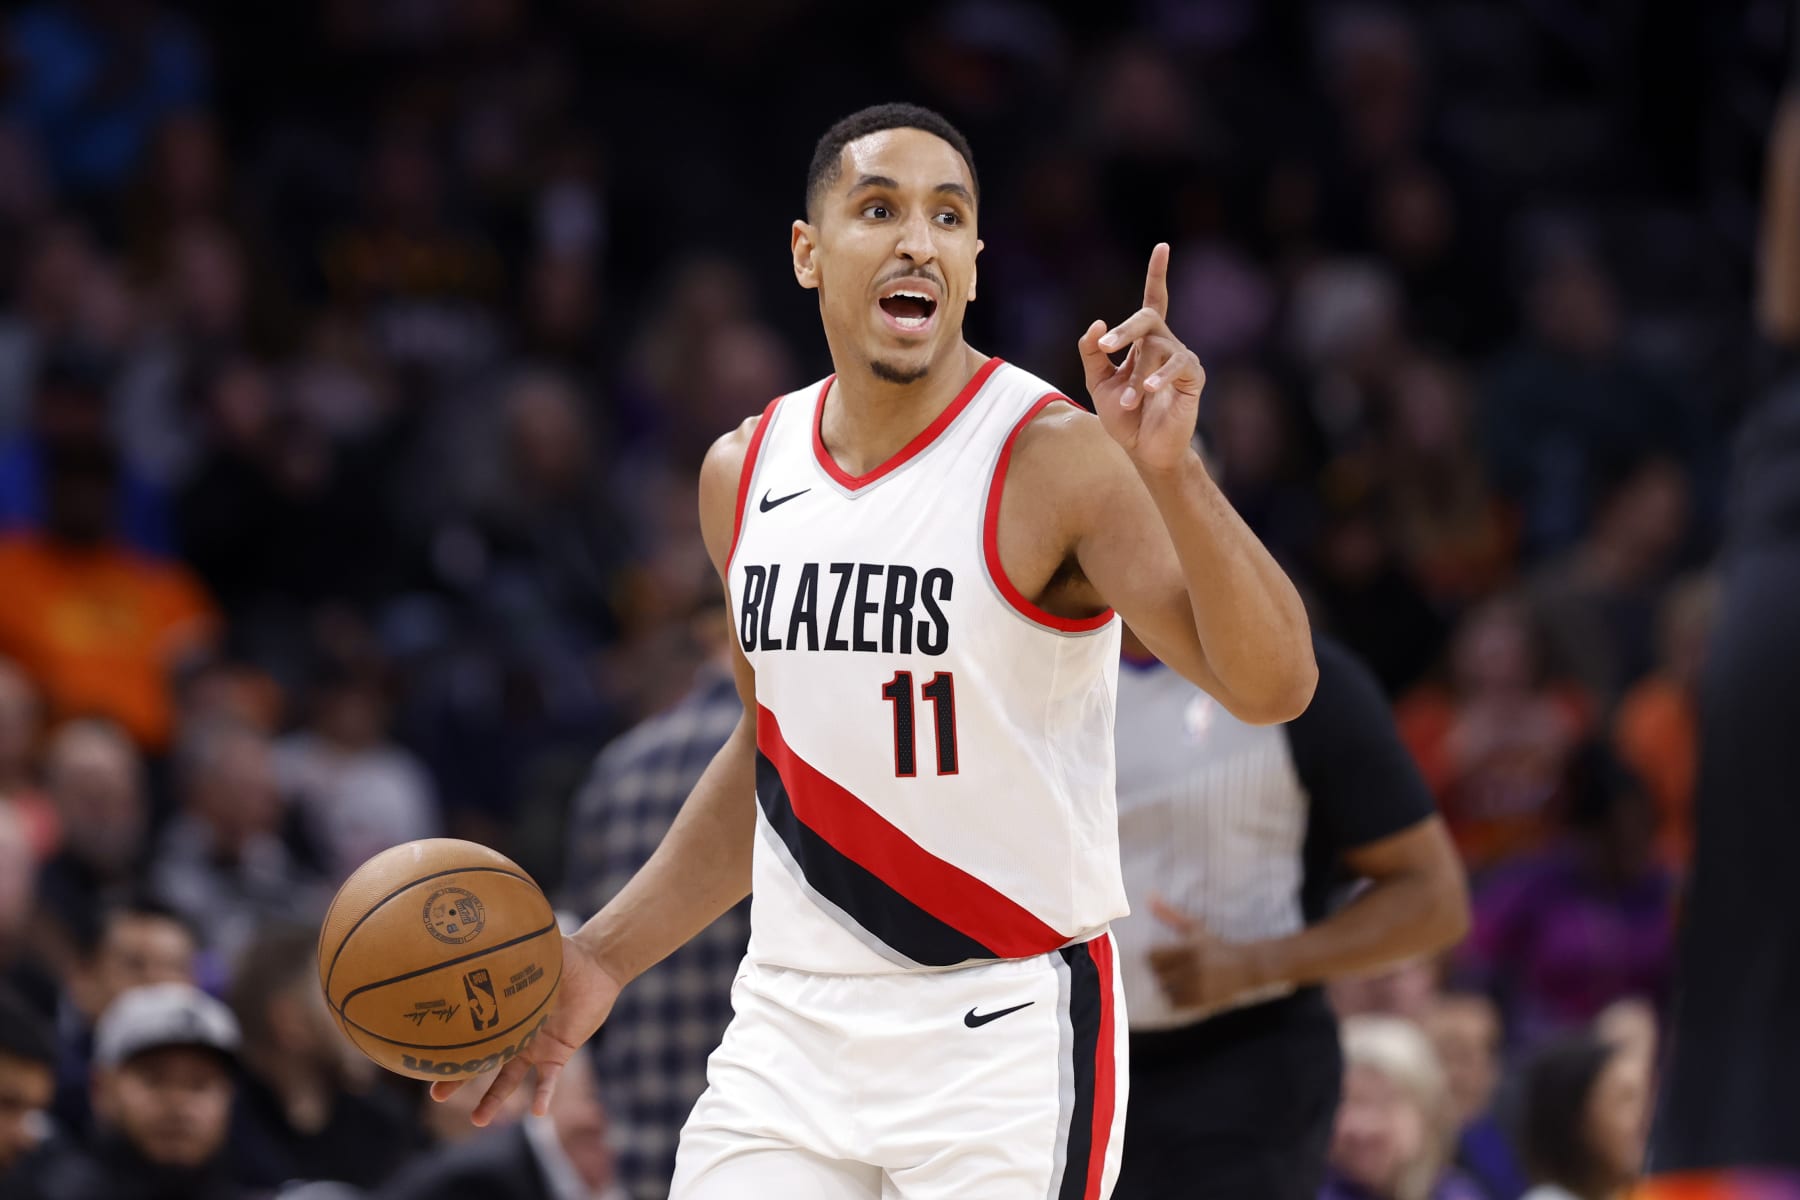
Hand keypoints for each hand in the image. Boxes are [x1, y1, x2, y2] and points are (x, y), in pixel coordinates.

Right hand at [429, 929, 623, 1124]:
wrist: (596, 963)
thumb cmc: (561, 952)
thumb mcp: (530, 943)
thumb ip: (506, 936)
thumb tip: (478, 910)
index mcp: (498, 1010)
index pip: (465, 1031)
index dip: (444, 1044)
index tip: (420, 1056)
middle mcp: (512, 1033)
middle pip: (480, 1062)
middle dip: (457, 1079)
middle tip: (435, 1095)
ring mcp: (534, 1046)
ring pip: (510, 1080)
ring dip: (495, 1101)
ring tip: (478, 1122)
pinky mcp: (559, 1052)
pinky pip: (549, 1080)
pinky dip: (543, 1096)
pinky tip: (536, 1114)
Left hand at [1077, 243, 1206, 473]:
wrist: (1144, 450)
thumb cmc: (1124, 416)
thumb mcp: (1098, 383)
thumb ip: (1092, 352)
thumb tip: (1098, 323)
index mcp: (1145, 342)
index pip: (1154, 300)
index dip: (1157, 274)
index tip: (1162, 247)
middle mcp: (1166, 344)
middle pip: (1149, 317)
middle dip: (1126, 330)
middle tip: (1106, 346)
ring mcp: (1181, 359)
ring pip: (1157, 348)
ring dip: (1137, 376)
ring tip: (1129, 401)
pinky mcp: (1194, 378)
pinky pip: (1179, 365)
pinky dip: (1160, 376)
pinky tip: (1149, 390)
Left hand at [1146, 896, 1266, 1011]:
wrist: (1244, 968)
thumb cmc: (1215, 945)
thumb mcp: (1194, 927)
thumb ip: (1169, 914)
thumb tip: (1148, 896)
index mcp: (1190, 949)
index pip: (1152, 956)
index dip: (1153, 956)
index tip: (1161, 954)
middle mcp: (1194, 969)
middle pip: (1156, 974)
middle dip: (1161, 971)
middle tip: (1172, 966)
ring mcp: (1198, 987)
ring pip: (1164, 990)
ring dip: (1168, 985)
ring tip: (1180, 977)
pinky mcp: (1201, 1001)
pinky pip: (1174, 1003)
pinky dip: (1175, 998)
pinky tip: (1186, 989)